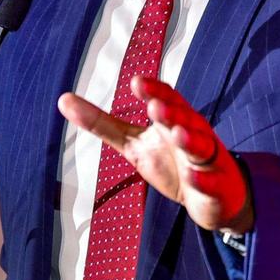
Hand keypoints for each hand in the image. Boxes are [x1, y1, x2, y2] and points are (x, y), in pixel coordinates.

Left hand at [57, 76, 252, 232]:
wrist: (214, 197)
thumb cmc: (170, 161)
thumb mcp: (133, 143)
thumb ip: (102, 123)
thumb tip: (62, 99)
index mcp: (174, 119)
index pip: (167, 98)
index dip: (154, 90)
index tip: (136, 82)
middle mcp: (193, 134)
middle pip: (184, 118)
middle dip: (170, 112)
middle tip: (154, 106)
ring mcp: (207, 160)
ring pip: (200, 147)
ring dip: (189, 140)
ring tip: (176, 134)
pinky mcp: (216, 188)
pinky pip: (211, 183)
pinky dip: (203, 180)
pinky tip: (192, 178)